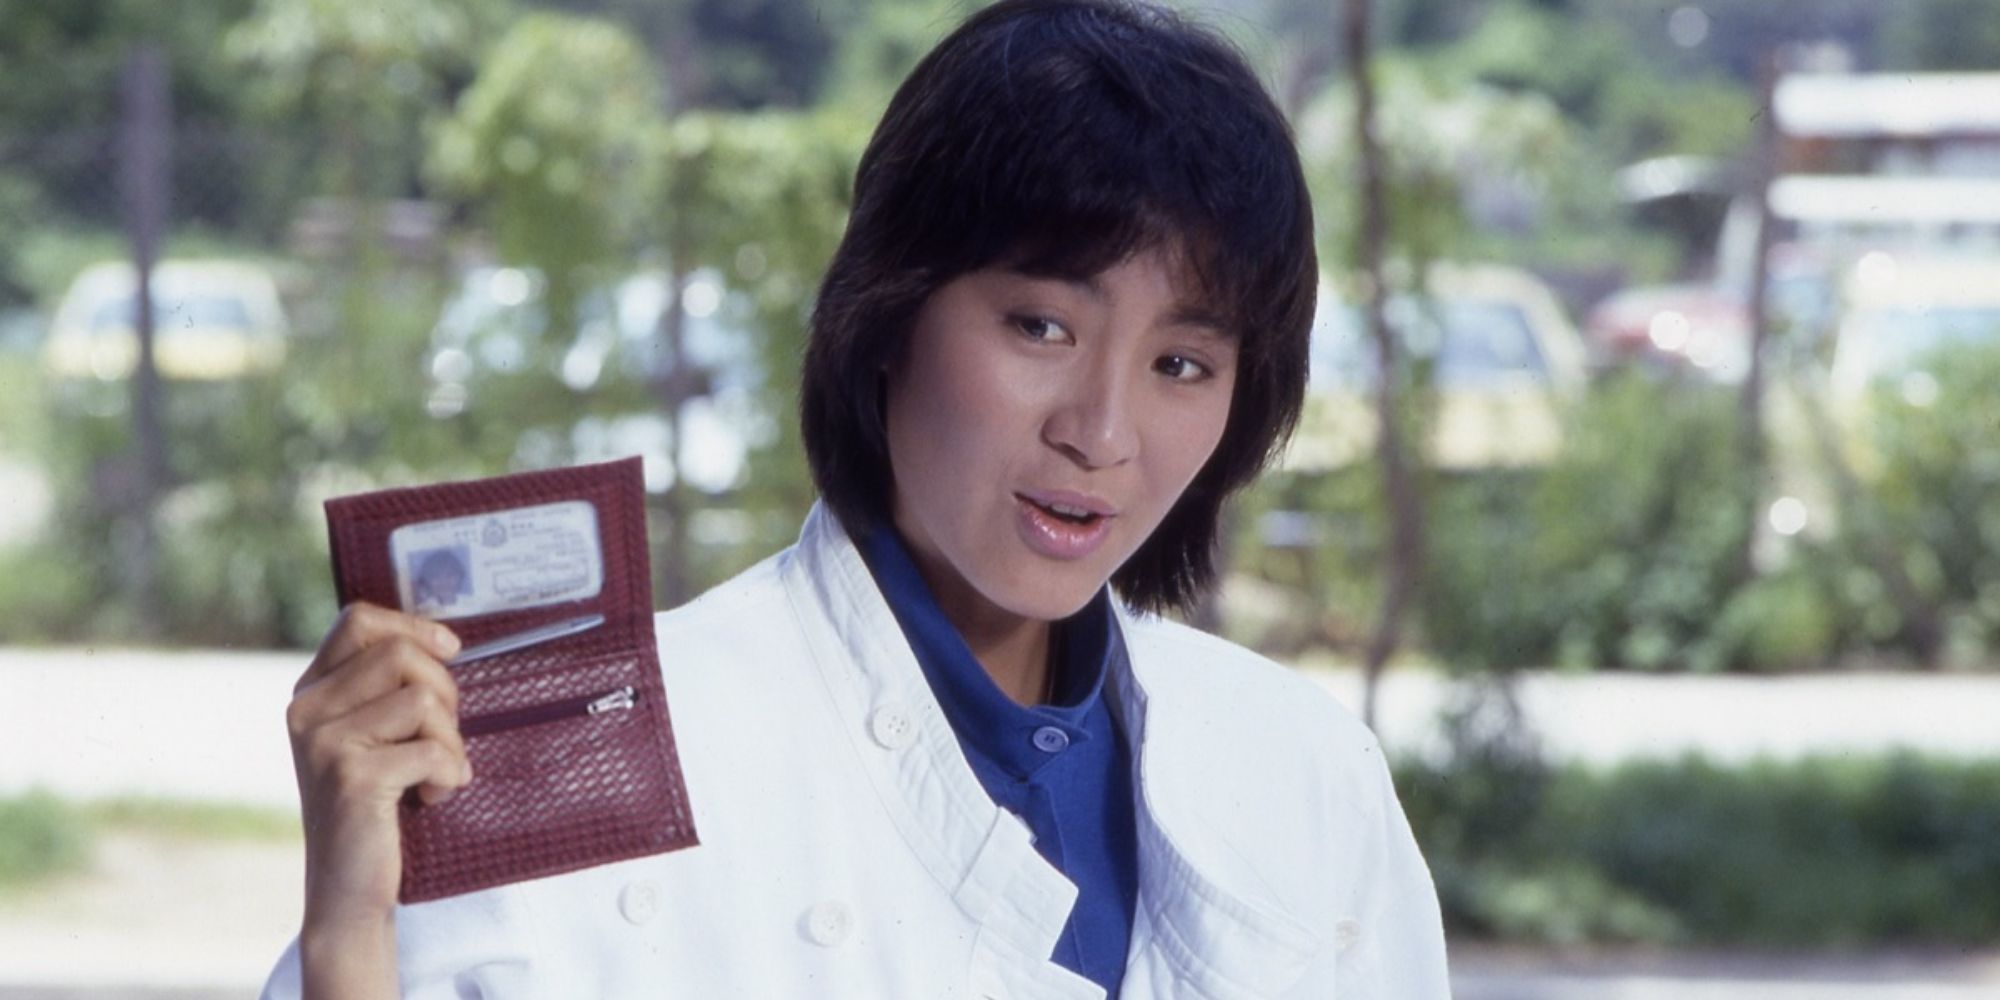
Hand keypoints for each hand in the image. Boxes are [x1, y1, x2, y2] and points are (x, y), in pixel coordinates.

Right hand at [286, 602, 468, 988]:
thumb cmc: (377, 804)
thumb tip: (445, 639)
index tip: (449, 650)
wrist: (349, 887)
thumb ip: (388, 688)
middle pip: (400, 652)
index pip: (358, 619)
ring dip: (450, 738)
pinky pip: (431, 749)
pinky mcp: (351, 776)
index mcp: (312, 690)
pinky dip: (449, 773)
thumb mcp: (374, 735)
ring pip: (422, 698)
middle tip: (443, 736)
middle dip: (444, 690)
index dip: (414, 626)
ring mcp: (323, 742)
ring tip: (438, 772)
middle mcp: (307, 710)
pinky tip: (434, 796)